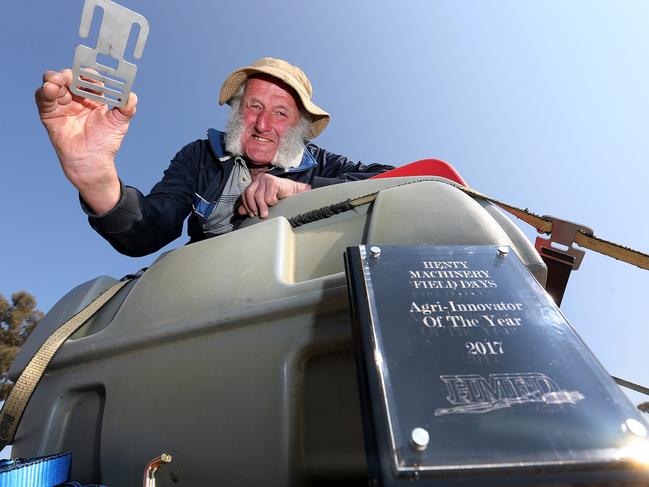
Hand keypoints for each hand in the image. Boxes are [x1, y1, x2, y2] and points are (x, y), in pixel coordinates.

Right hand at [35, 69, 137, 213]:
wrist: (91, 161)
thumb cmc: (105, 143)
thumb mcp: (120, 123)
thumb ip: (127, 108)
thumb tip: (132, 95)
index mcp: (94, 97)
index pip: (89, 79)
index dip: (89, 75)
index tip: (91, 75)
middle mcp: (77, 98)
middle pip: (69, 78)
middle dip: (69, 74)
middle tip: (70, 76)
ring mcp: (63, 104)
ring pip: (54, 84)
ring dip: (54, 79)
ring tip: (58, 81)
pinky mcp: (49, 113)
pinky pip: (43, 98)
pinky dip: (45, 91)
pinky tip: (50, 89)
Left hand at [238, 173, 310, 217]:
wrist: (296, 194)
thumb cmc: (282, 198)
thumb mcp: (264, 203)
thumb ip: (252, 205)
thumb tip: (240, 211)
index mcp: (256, 182)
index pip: (245, 194)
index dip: (247, 205)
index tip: (252, 214)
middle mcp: (260, 178)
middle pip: (249, 194)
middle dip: (253, 207)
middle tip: (258, 215)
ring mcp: (266, 178)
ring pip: (258, 196)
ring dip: (263, 207)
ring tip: (267, 212)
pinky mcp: (273, 181)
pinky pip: (268, 197)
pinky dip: (272, 203)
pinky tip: (277, 201)